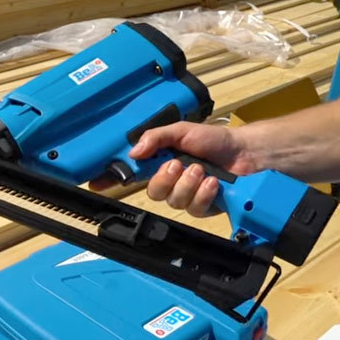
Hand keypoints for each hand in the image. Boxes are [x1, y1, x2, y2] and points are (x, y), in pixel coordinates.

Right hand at [90, 122, 257, 216]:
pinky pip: (194, 208)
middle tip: (179, 164)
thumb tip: (134, 152)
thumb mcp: (182, 131)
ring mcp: (186, 196)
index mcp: (160, 162)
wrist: (244, 153)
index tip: (95, 183)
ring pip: (174, 201)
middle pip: (152, 192)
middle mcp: (171, 181)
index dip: (112, 179)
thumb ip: (156, 138)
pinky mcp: (203, 207)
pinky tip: (213, 184)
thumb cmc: (213, 139)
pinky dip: (203, 194)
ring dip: (189, 184)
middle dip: (166, 179)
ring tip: (202, 171)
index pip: (131, 173)